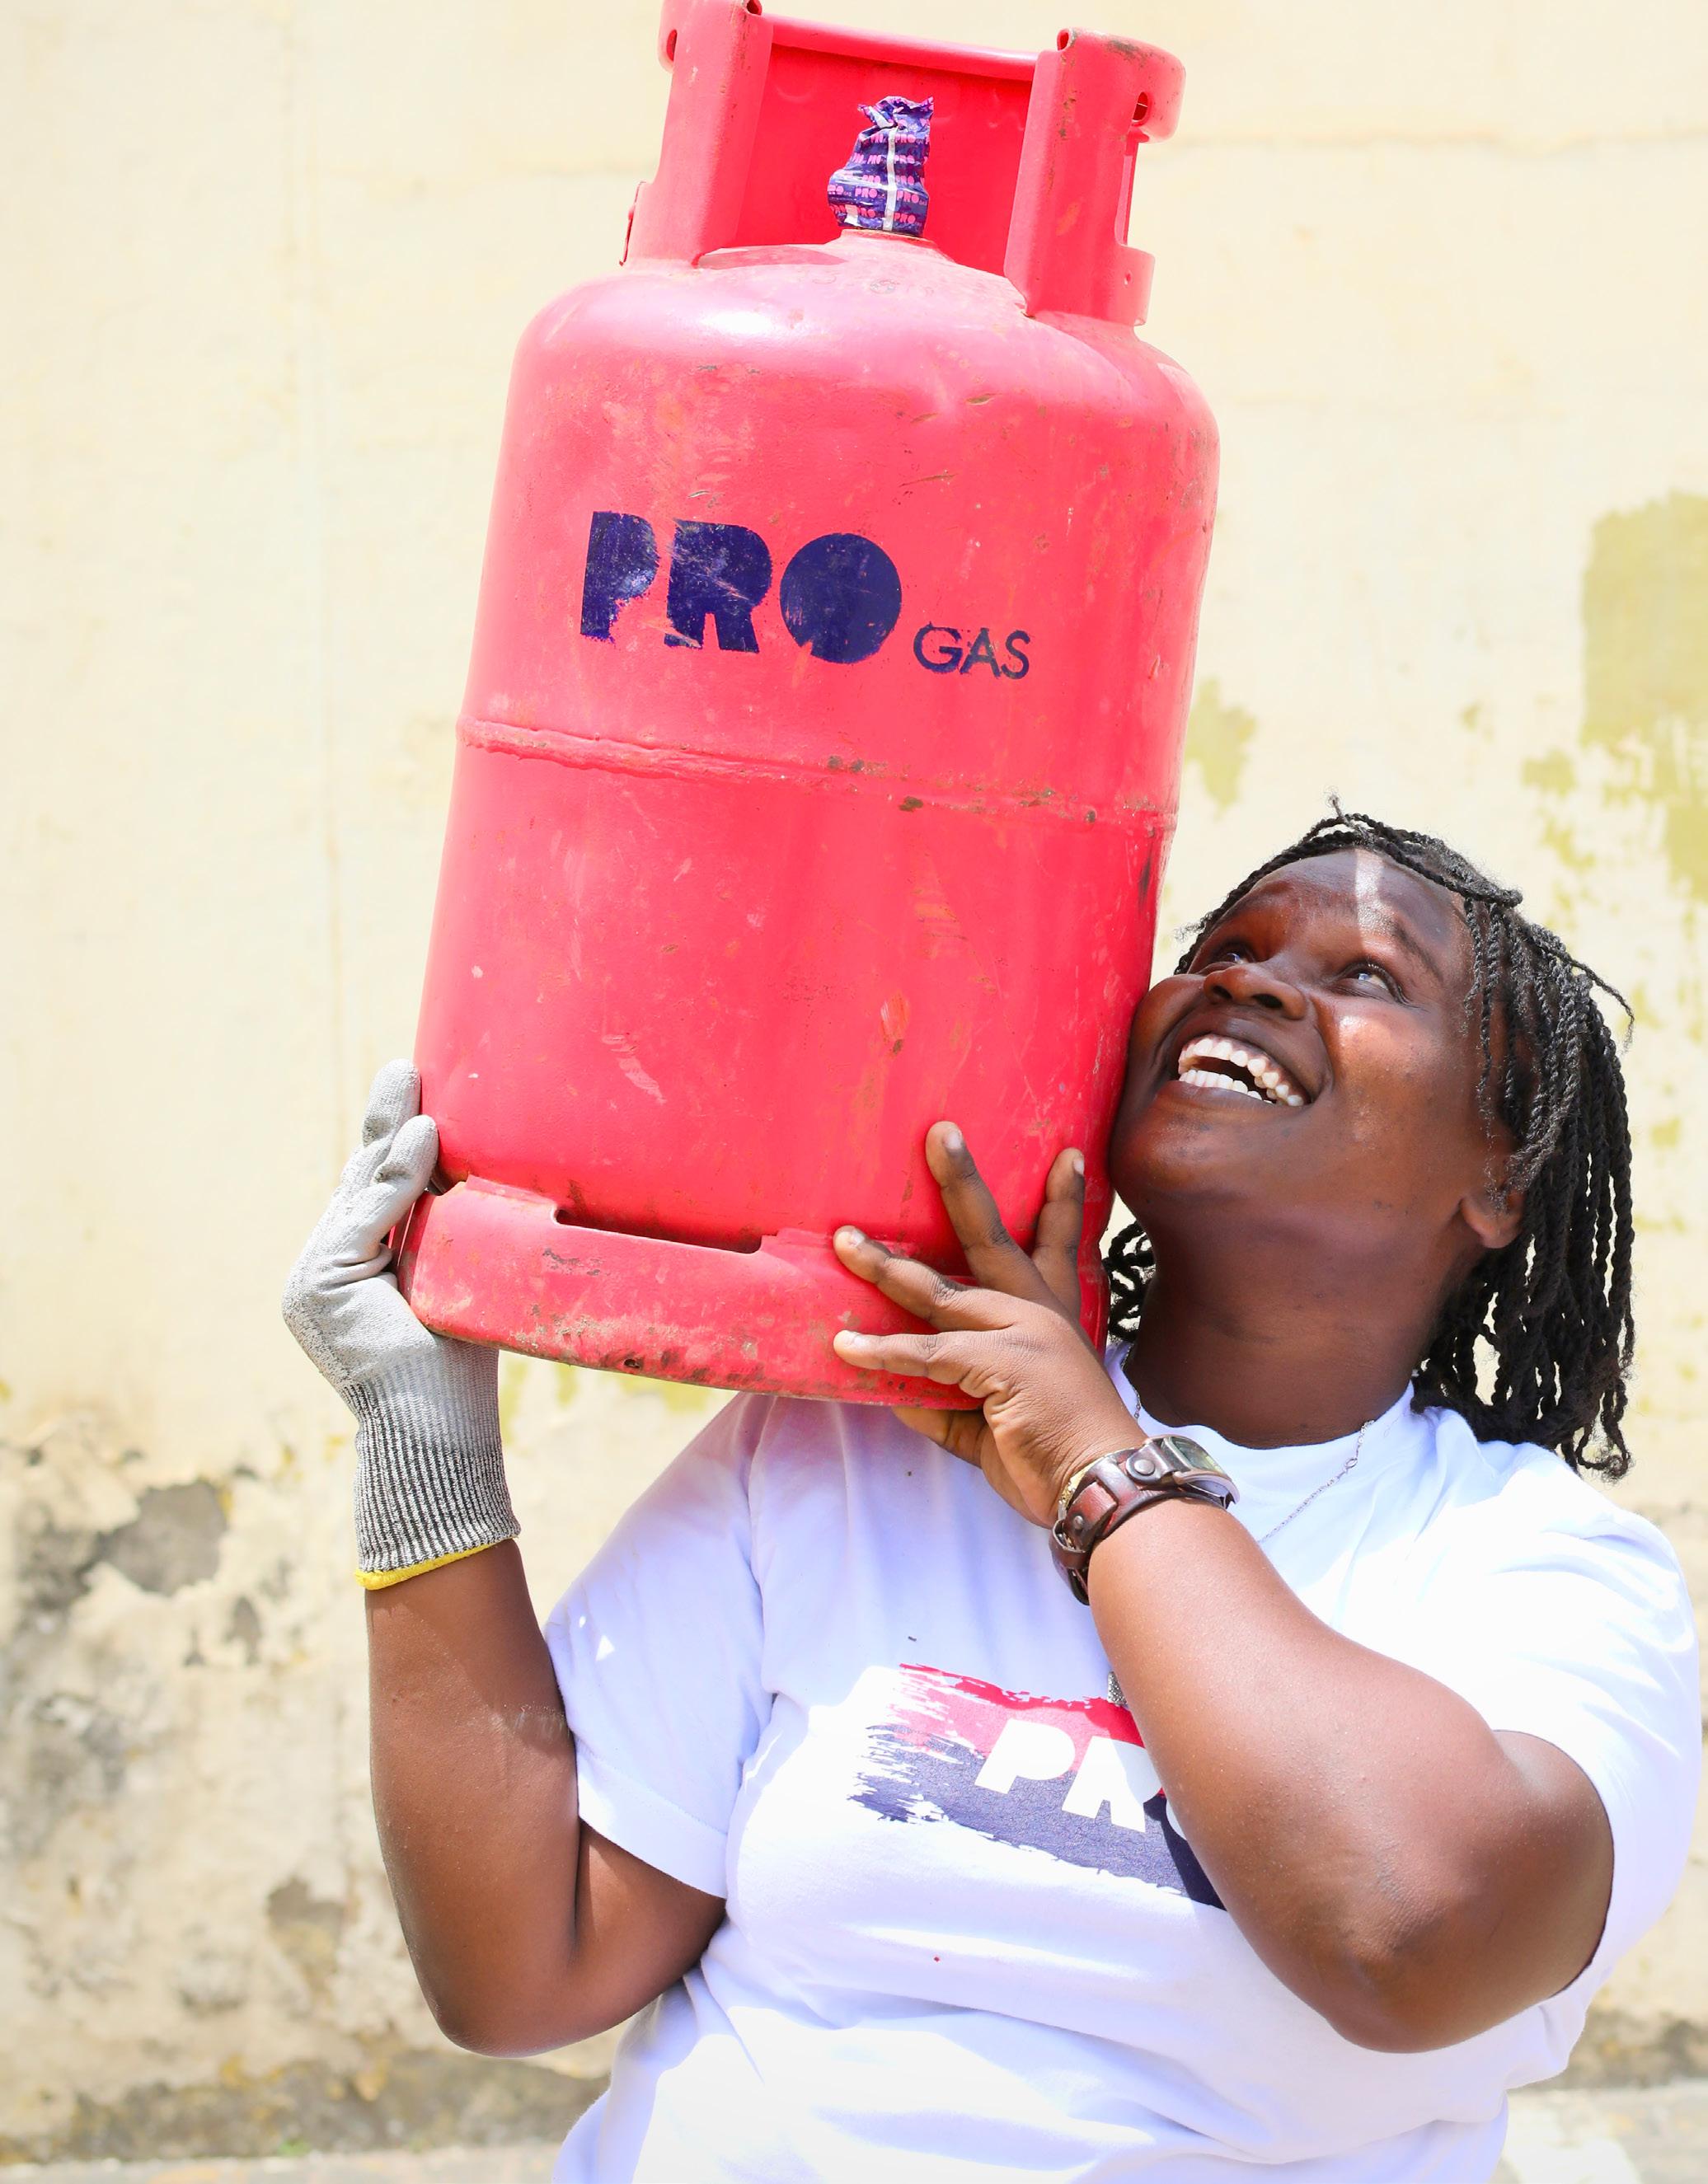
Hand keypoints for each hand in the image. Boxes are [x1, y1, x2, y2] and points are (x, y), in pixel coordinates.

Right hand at [283, 1059, 470, 1401]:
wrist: (434, 1430)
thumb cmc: (458, 1367)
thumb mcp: (454, 1281)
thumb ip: (447, 1233)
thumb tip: (475, 1176)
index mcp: (352, 1270)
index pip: (374, 1194)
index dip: (397, 1145)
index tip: (420, 1094)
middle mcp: (323, 1269)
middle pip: (360, 1180)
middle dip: (384, 1121)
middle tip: (406, 1067)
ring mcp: (311, 1278)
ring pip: (361, 1193)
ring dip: (392, 1136)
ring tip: (417, 1084)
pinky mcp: (315, 1284)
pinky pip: (364, 1218)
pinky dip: (395, 1178)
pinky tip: (423, 1138)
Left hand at [831, 1125, 1138, 1525]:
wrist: (1100, 1484)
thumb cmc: (1055, 1456)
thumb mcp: (994, 1419)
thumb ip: (945, 1397)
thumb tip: (891, 1386)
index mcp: (1054, 1318)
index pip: (1059, 1246)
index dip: (1062, 1202)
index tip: (1067, 1156)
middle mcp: (1037, 1312)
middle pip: (992, 1235)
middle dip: (963, 1182)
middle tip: (939, 1133)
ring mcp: (1017, 1331)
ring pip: (936, 1287)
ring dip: (884, 1264)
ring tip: (845, 1240)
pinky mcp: (995, 1362)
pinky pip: (923, 1353)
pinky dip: (881, 1352)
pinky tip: (844, 1349)